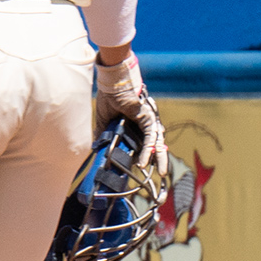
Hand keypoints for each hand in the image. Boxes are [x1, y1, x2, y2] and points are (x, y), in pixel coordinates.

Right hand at [94, 53, 166, 175]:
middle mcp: (145, 123)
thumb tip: (97, 148)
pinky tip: (143, 163)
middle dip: (160, 160)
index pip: (144, 143)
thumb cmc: (110, 98)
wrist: (112, 84)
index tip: (142, 167)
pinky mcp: (148, 119)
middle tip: (162, 175)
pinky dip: (147, 151)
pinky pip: (150, 138)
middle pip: (155, 144)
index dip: (145, 154)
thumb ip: (103, 135)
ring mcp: (148, 121)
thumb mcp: (104, 122)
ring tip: (161, 173)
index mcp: (136, 124)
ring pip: (157, 143)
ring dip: (159, 158)